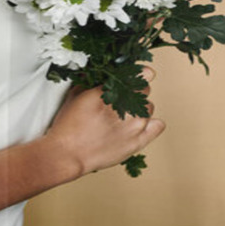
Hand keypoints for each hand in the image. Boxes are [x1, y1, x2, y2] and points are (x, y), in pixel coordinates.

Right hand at [44, 65, 165, 176]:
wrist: (66, 153)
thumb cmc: (68, 124)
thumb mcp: (77, 92)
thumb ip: (94, 80)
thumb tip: (103, 72)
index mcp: (112, 90)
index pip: (142, 74)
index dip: (138, 74)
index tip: (134, 75)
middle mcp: (127, 105)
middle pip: (145, 90)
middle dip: (135, 91)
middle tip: (122, 97)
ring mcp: (135, 124)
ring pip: (150, 107)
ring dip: (139, 107)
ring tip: (125, 114)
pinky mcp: (138, 142)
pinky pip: (158, 126)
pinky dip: (151, 123)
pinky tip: (140, 124)